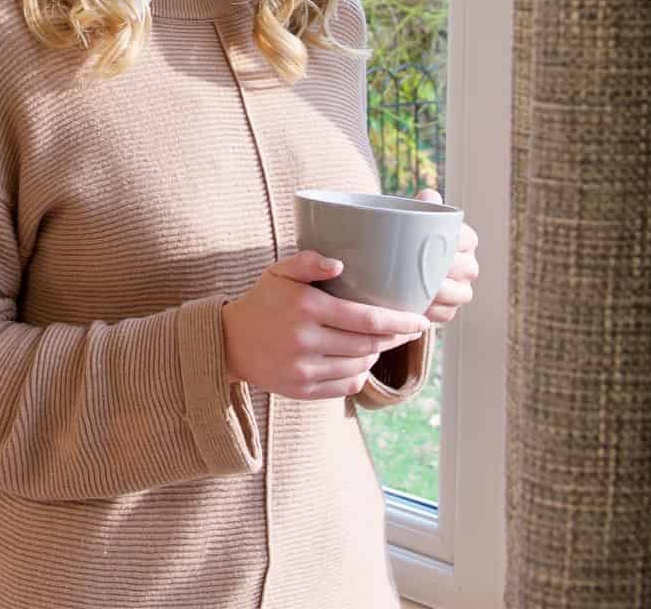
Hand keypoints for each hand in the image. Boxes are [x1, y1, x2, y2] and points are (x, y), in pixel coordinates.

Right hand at [221, 250, 428, 400]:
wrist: (230, 341)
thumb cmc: (263, 301)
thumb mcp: (279, 272)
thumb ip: (308, 261)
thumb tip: (339, 263)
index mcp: (307, 308)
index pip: (367, 319)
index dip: (399, 322)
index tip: (420, 320)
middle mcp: (306, 341)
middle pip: (368, 345)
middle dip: (395, 338)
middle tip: (408, 330)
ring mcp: (304, 369)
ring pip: (359, 367)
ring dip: (377, 355)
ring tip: (381, 342)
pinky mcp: (302, 390)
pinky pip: (345, 386)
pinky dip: (359, 375)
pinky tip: (360, 361)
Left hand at [417, 188, 478, 325]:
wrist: (393, 263)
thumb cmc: (404, 235)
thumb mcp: (410, 218)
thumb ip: (420, 206)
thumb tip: (429, 195)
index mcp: (464, 240)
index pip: (468, 239)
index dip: (456, 242)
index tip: (436, 241)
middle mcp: (468, 265)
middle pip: (467, 268)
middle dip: (449, 269)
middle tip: (426, 266)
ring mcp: (461, 289)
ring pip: (462, 294)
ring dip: (444, 293)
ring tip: (424, 289)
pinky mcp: (449, 310)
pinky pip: (447, 314)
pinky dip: (435, 312)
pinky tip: (420, 308)